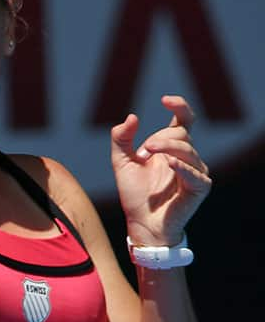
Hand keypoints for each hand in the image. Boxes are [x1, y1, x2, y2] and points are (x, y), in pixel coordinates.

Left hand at [110, 95, 211, 245]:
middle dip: (160, 138)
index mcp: (171, 148)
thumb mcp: (121, 162)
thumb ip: (121, 139)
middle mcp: (187, 157)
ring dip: (167, 148)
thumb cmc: (134, 193)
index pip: (184, 120)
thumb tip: (131, 117)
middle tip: (142, 151)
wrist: (140, 222)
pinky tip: (169, 164)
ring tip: (146, 154)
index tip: (165, 100)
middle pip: (181, 134)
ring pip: (188, 150)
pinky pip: (195, 173)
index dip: (179, 106)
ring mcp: (195, 172)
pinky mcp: (199, 188)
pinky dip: (182, 167)